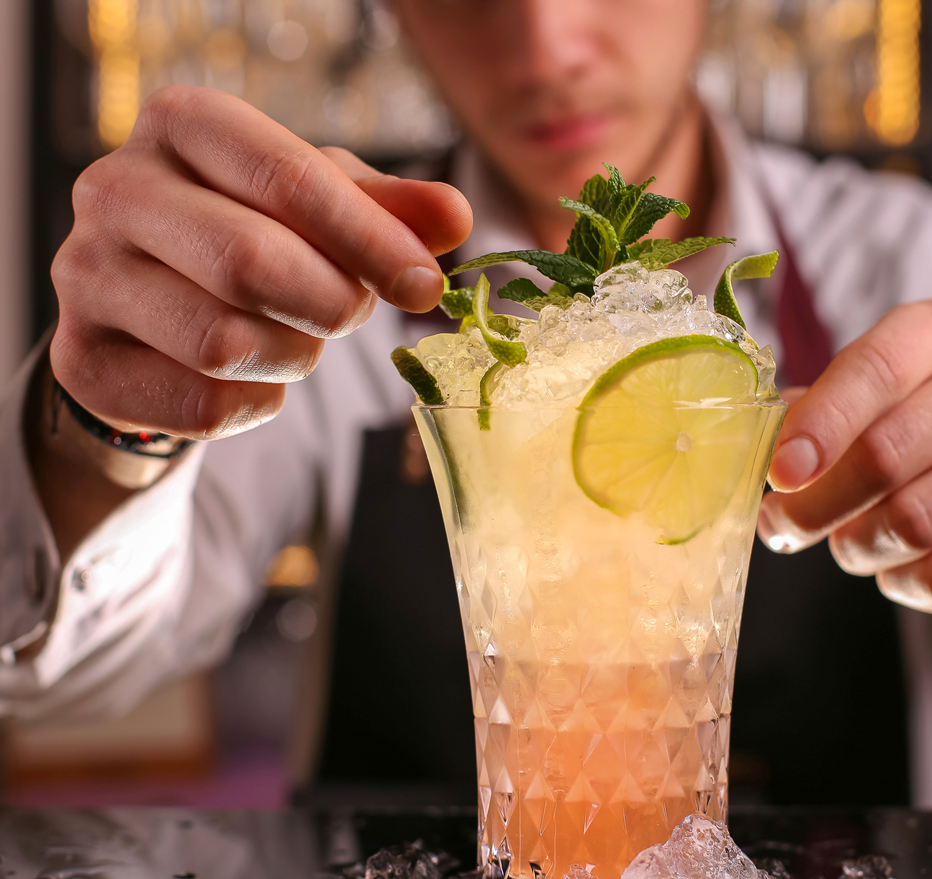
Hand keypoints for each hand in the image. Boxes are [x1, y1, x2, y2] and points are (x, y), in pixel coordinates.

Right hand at [49, 86, 471, 439]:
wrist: (154, 307)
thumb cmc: (250, 233)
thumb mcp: (320, 205)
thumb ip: (388, 209)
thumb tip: (455, 218)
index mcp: (181, 125)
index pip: (286, 177)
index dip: (370, 239)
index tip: (424, 285)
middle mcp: (115, 190)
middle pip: (252, 262)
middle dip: (330, 303)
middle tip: (349, 312)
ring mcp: (85, 277)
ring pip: (224, 342)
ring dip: (292, 356)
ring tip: (294, 338)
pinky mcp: (82, 362)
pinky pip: (203, 406)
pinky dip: (255, 403)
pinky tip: (251, 376)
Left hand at [757, 299, 931, 666]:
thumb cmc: (905, 439)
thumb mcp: (855, 408)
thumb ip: (804, 419)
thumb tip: (757, 451)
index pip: (875, 369)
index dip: (820, 426)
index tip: (780, 474)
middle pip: (887, 455)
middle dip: (817, 504)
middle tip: (787, 524)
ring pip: (913, 522)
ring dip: (858, 546)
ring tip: (849, 541)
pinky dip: (903, 582)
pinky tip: (900, 567)